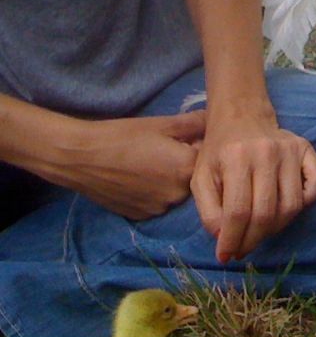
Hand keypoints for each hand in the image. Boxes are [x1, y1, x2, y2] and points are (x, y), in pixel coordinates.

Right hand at [59, 112, 205, 218]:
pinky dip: (152, 193)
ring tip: (146, 166)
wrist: (80, 157)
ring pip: (174, 193)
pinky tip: (136, 180)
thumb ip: (194, 123)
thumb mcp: (162, 124)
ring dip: (168, 182)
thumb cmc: (122, 136)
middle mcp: (179, 194)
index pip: (206, 160)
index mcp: (187, 169)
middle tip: (160, 152)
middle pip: (191, 179)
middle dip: (183, 166)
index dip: (195, 149)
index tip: (182, 142)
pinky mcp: (142, 216)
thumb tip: (214, 120)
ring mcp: (160, 209)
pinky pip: (156, 203)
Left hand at [190, 110, 315, 262]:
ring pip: (292, 206)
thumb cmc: (219, 151)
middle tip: (243, 249)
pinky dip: (307, 203)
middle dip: (253, 239)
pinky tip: (287, 208)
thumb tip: (223, 239)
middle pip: (266, 213)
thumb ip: (207, 210)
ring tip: (261, 231)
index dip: (233, 239)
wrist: (241, 115)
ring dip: (276, 227)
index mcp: (236, 157)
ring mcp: (290, 151)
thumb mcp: (200, 178)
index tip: (226, 256)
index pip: (238, 211)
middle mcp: (267, 153)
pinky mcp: (307, 150)